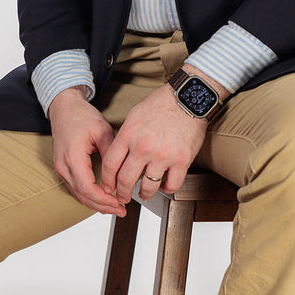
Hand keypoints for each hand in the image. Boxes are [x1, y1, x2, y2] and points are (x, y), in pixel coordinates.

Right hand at [48, 87, 124, 214]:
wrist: (64, 107)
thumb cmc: (81, 116)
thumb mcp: (102, 131)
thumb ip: (112, 154)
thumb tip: (122, 174)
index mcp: (73, 157)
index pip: (88, 189)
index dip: (105, 200)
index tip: (119, 203)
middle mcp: (63, 166)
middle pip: (82, 196)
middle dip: (103, 206)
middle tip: (121, 210)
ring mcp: (61, 168)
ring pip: (78, 195)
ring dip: (96, 204)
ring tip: (114, 207)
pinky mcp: (63, 168)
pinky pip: (75, 188)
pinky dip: (89, 196)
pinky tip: (102, 199)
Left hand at [100, 70, 223, 201]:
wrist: (188, 98)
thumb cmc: (162, 104)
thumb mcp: (134, 116)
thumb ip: (126, 137)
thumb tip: (120, 155)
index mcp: (128, 135)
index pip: (110, 164)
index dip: (107, 180)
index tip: (108, 186)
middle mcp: (143, 147)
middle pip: (125, 180)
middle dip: (122, 192)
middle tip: (123, 196)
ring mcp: (163, 155)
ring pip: (148, 186)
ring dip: (144, 194)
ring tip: (144, 194)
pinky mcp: (182, 160)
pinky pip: (172, 184)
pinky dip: (166, 189)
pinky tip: (164, 185)